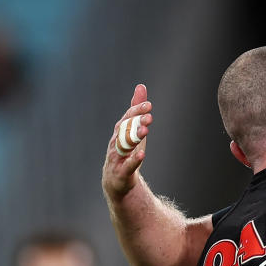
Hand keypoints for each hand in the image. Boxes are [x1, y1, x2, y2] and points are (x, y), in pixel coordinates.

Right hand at [102, 84, 152, 198]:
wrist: (117, 179)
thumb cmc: (126, 151)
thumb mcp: (132, 129)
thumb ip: (136, 109)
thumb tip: (141, 86)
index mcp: (119, 131)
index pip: (126, 118)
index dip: (136, 111)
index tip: (148, 105)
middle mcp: (115, 142)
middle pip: (125, 130)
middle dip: (136, 122)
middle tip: (149, 117)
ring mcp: (117, 157)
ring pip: (124, 146)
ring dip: (135, 138)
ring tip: (145, 131)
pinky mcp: (121, 172)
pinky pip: (127, 165)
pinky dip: (134, 160)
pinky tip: (142, 154)